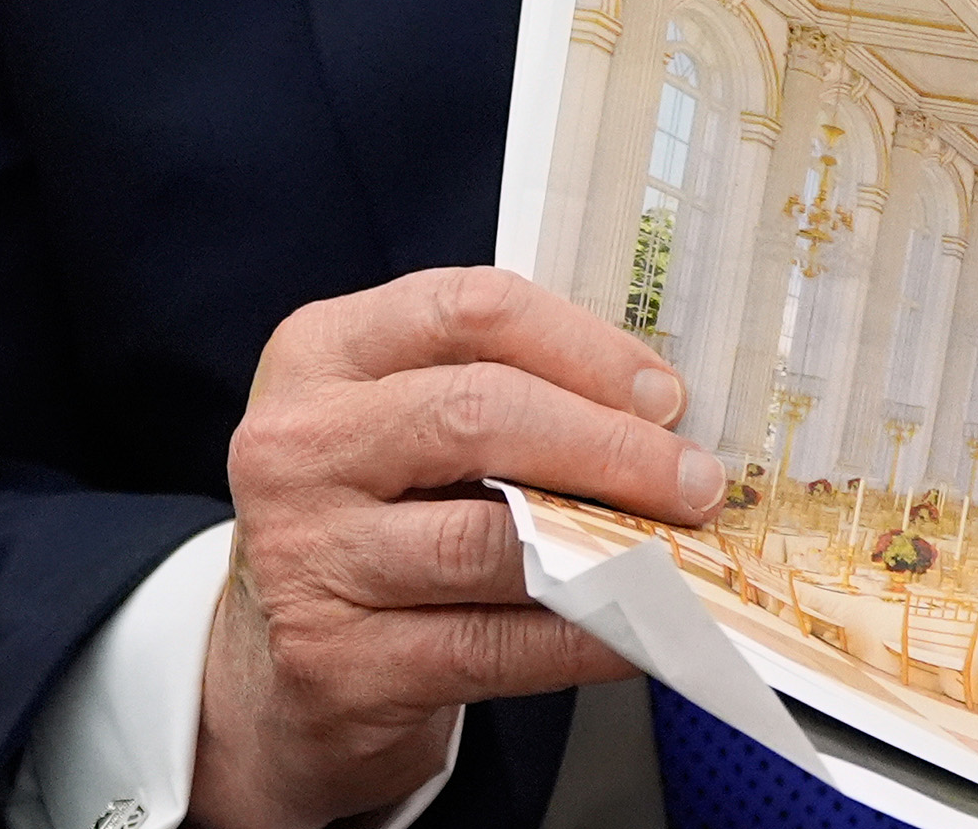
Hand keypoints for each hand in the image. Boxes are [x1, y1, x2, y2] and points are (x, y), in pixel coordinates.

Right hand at [193, 267, 724, 828]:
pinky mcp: (337, 663)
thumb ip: (502, 391)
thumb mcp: (404, 425)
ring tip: (680, 554)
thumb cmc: (379, 519)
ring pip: (491, 541)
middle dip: (611, 446)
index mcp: (320, 352)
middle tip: (694, 482)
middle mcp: (299, 445)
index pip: (467, 309)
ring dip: (612, 549)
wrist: (283, 667)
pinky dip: (584, 638)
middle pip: (478, 414)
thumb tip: (660, 413)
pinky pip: (494, 646)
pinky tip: (637, 630)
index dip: (584, 346)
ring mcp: (307, 557)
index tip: (664, 394)